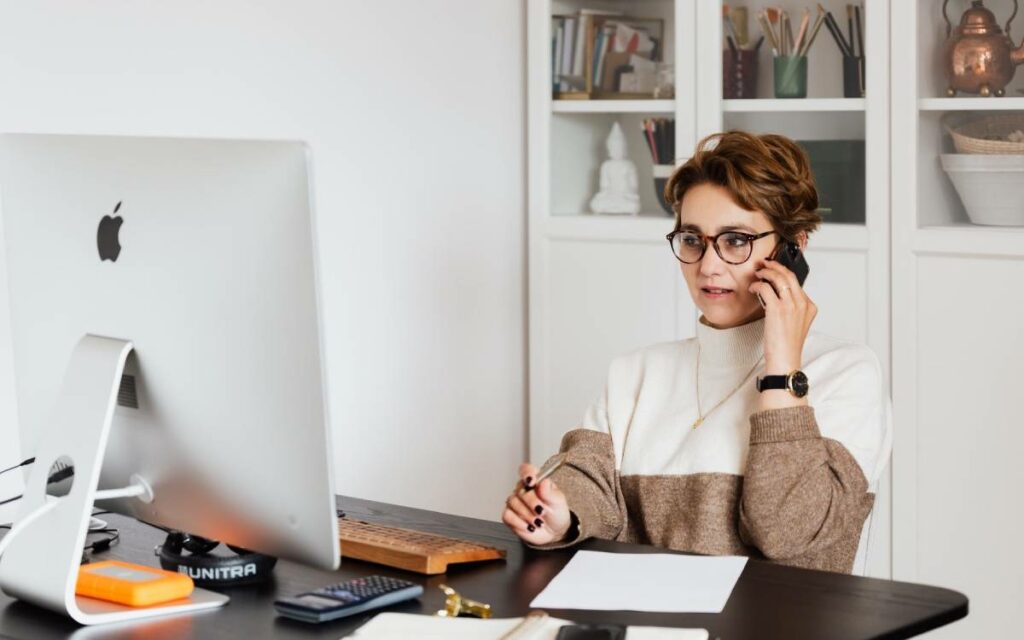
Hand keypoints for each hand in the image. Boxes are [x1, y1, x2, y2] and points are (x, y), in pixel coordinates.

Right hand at [501, 463, 571, 545]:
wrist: (554, 532)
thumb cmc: (556, 513)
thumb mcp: (558, 502)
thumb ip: (550, 492)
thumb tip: (544, 482)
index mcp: (536, 481)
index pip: (526, 470)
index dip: (527, 473)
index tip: (531, 481)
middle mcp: (523, 490)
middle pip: (520, 490)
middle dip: (532, 502)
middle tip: (542, 511)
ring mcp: (515, 502)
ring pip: (513, 503)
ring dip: (528, 515)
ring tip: (538, 522)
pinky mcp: (510, 515)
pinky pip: (508, 515)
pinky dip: (519, 523)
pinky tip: (529, 526)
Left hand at [748, 259, 816, 375]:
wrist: (785, 360)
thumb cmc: (786, 346)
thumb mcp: (795, 324)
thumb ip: (792, 308)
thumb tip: (776, 294)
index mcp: (810, 307)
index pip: (796, 282)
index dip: (783, 272)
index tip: (773, 269)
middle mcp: (803, 304)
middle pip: (789, 276)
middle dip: (775, 266)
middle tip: (764, 263)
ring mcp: (791, 306)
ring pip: (779, 278)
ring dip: (766, 272)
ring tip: (757, 273)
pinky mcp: (778, 310)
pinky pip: (766, 288)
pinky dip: (757, 285)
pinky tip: (753, 288)